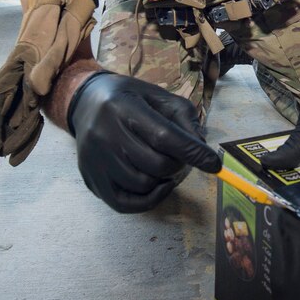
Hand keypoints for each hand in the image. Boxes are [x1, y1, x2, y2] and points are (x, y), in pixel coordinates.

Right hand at [67, 71, 221, 212]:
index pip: (163, 136)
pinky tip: (158, 186)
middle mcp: (104, 135)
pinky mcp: (92, 179)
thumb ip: (183, 117)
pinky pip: (125, 204)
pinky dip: (148, 200)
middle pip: (156, 164)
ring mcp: (95, 160)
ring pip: (143, 185)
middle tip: (179, 155)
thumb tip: (201, 146)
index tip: (214, 164)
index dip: (192, 152)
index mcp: (122, 108)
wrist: (85, 102)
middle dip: (178, 164)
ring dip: (163, 180)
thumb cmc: (128, 98)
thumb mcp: (157, 95)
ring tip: (163, 164)